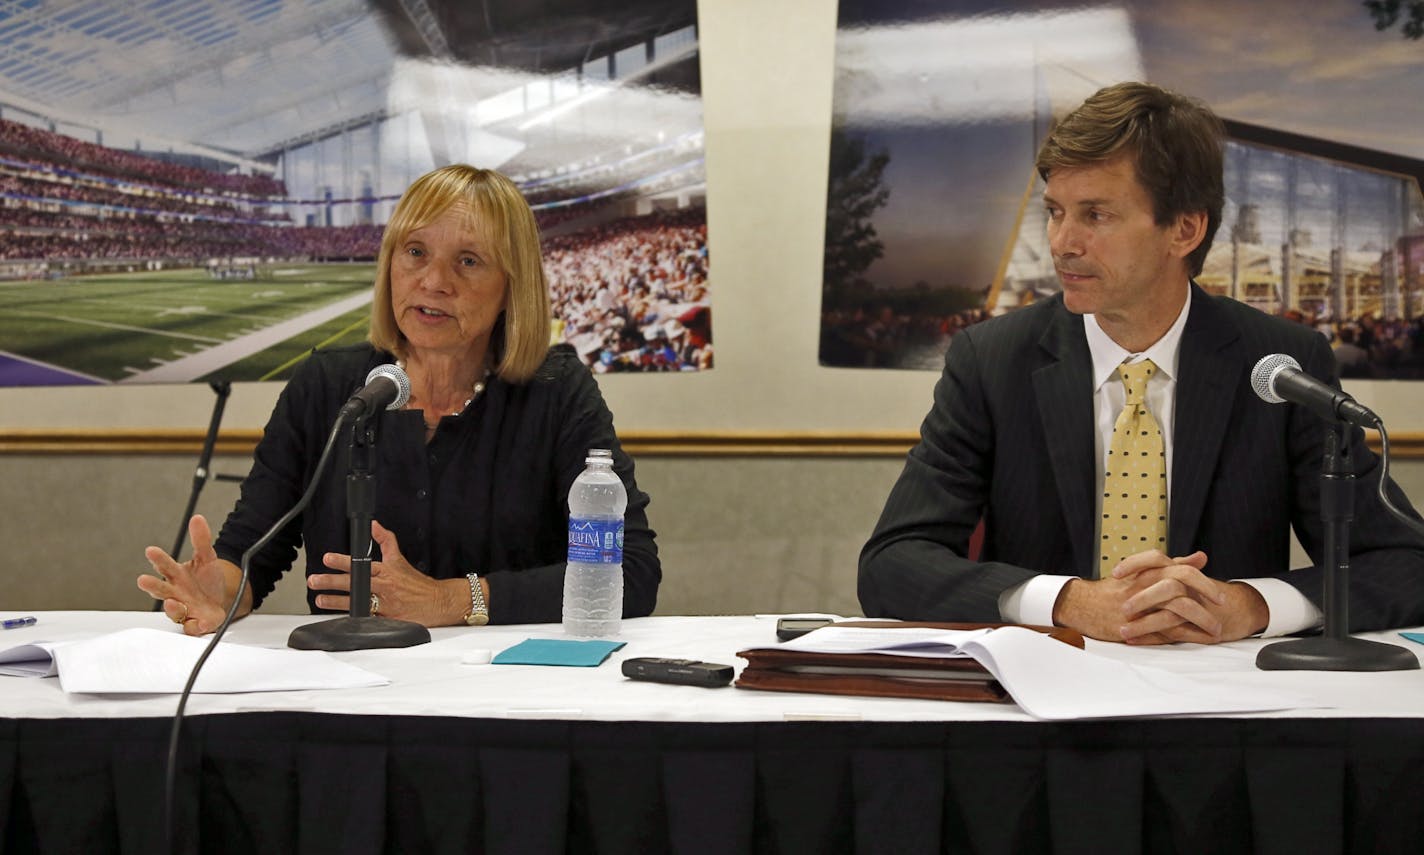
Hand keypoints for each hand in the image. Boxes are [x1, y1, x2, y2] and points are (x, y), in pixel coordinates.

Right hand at [137, 515, 241, 635]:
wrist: (221, 599)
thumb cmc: (206, 579)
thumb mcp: (207, 557)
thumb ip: (201, 540)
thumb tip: (197, 518)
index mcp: (175, 575)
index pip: (163, 565)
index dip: (157, 559)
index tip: (151, 551)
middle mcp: (175, 593)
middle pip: (160, 589)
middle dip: (151, 585)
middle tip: (142, 580)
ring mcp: (183, 609)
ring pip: (173, 610)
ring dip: (171, 607)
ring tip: (172, 602)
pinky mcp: (195, 623)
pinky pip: (192, 626)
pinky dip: (195, 625)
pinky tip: (200, 622)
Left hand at [309, 521, 467, 626]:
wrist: (438, 602)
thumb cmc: (417, 583)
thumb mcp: (400, 559)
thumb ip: (386, 541)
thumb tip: (374, 525)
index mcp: (387, 571)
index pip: (361, 564)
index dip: (343, 561)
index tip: (327, 558)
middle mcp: (385, 587)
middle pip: (355, 583)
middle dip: (332, 582)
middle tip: (315, 580)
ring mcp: (385, 604)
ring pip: (357, 602)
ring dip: (336, 601)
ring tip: (320, 599)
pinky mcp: (388, 619)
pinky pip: (368, 619)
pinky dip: (354, 619)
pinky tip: (340, 619)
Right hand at [1054, 550, 1253, 643]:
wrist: (1083, 605)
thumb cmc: (1112, 590)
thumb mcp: (1142, 573)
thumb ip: (1172, 566)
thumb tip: (1199, 557)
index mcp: (1149, 571)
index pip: (1182, 568)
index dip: (1203, 579)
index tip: (1218, 593)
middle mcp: (1147, 583)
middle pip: (1184, 582)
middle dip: (1207, 593)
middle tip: (1222, 606)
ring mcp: (1143, 603)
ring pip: (1180, 606)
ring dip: (1203, 618)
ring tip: (1215, 629)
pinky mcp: (1137, 622)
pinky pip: (1169, 628)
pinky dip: (1189, 635)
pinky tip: (1200, 640)